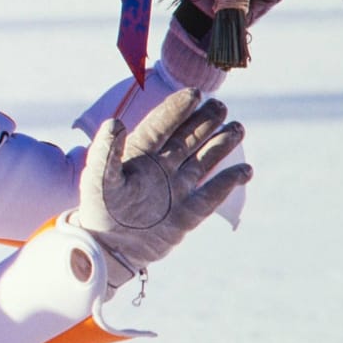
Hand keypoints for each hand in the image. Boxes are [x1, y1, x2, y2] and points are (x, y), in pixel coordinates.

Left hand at [75, 88, 252, 288]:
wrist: (107, 248)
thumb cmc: (98, 209)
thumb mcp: (98, 178)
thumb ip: (105, 151)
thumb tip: (115, 123)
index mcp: (138, 155)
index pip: (161, 126)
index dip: (177, 109)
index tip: (194, 93)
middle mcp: (160, 168)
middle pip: (187, 139)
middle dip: (204, 121)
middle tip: (221, 105)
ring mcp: (175, 190)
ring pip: (203, 162)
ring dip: (220, 145)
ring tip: (237, 128)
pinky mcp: (187, 215)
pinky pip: (211, 195)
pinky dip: (228, 183)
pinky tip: (245, 170)